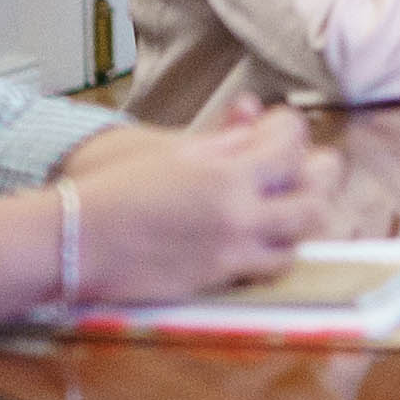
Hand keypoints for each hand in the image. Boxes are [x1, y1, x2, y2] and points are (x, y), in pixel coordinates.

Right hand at [55, 105, 334, 296]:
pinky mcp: (220, 280)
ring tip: (296, 203)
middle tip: (315, 166)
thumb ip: (225, 141)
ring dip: (304, 219)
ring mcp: (233, 252)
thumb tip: (258, 119)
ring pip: (299, 239)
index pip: (290, 144)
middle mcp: (239, 215)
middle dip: (320, 178)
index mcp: (226, 173)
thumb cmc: (118, 189)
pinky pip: (271, 269)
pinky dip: (279, 251)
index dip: (293, 129)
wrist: (80, 240)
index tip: (286, 126)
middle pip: (312, 198)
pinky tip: (271, 238)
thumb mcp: (175, 153)